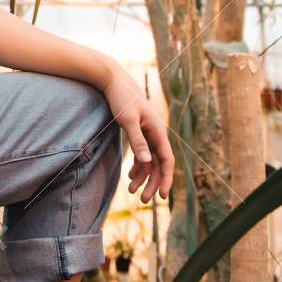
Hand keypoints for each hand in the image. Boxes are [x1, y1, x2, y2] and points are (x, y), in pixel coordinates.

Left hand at [99, 60, 174, 202]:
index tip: (162, 195)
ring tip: (132, 191)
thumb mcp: (128, 121)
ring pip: (150, 161)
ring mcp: (148, 133)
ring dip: (143, 176)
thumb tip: (147, 161)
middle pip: (159, 163)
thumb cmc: (121, 99)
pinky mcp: (140, 132)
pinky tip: (130, 177)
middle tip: (143, 199)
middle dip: (153, 182)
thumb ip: (138, 141)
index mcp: (158, 130)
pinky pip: (143, 154)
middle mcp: (156, 133)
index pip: (167, 159)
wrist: (113, 81)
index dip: (167, 178)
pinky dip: (138, 166)